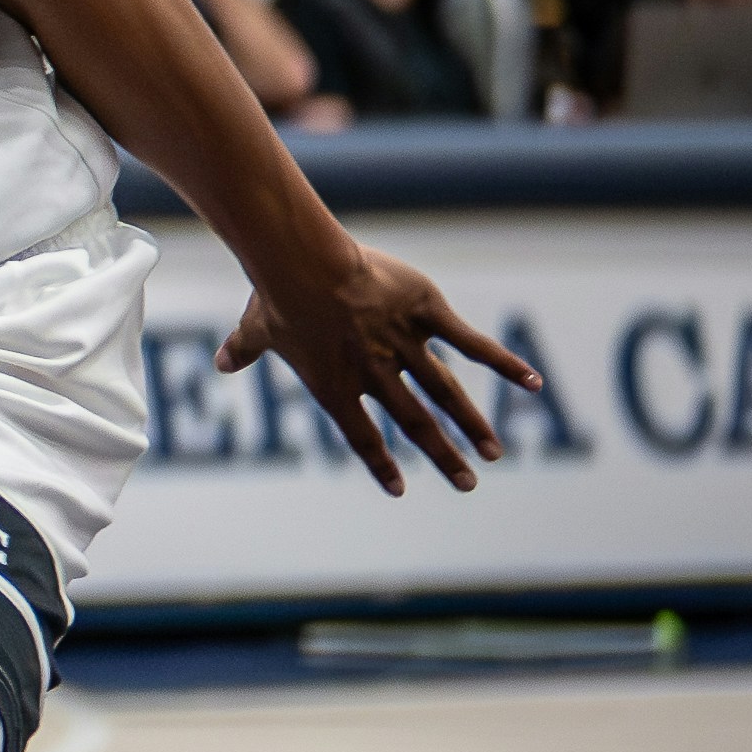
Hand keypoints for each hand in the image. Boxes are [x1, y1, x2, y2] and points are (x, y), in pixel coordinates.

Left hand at [218, 230, 537, 492]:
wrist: (303, 263)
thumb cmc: (275, 295)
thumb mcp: (254, 329)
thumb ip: (242, 350)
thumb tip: (218, 364)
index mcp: (335, 385)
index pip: (361, 434)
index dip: (378, 462)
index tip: (398, 489)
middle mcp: (374, 374)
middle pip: (414, 422)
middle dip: (443, 456)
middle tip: (469, 484)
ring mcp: (403, 345)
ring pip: (446, 393)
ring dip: (472, 425)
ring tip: (495, 453)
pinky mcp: (427, 314)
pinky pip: (471, 344)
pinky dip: (503, 363)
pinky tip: (532, 384)